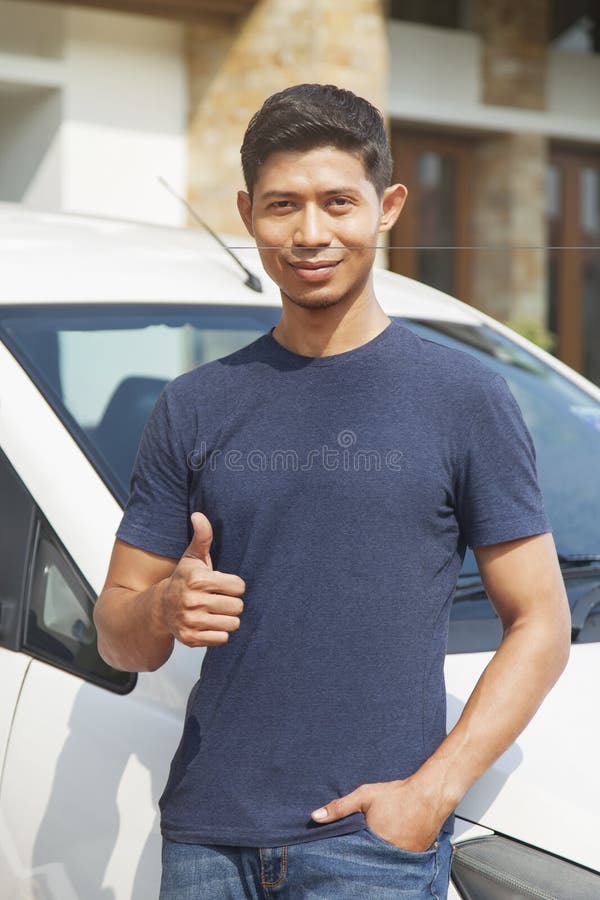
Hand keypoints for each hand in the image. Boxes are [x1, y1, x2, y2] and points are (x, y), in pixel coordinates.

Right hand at [160, 512, 245, 646]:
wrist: (160, 608)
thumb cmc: (183, 580)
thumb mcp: (192, 557)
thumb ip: (202, 536)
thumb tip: (198, 515)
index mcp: (198, 579)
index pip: (239, 586)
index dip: (233, 585)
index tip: (222, 585)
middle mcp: (193, 601)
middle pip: (238, 606)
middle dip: (232, 603)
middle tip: (219, 599)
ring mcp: (191, 621)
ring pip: (233, 624)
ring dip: (227, 619)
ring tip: (215, 611)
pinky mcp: (191, 639)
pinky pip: (223, 639)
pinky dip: (219, 633)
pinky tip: (209, 624)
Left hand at [310, 777, 446, 852]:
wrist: (429, 795)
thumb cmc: (398, 795)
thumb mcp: (364, 796)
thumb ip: (339, 807)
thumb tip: (316, 816)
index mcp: (372, 842)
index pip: (352, 856)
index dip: (346, 853)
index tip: (341, 851)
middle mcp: (387, 854)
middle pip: (367, 861)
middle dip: (361, 856)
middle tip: (363, 843)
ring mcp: (402, 858)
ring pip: (383, 862)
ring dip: (377, 856)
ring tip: (377, 843)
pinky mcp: (413, 858)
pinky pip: (398, 861)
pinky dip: (392, 855)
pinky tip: (390, 843)